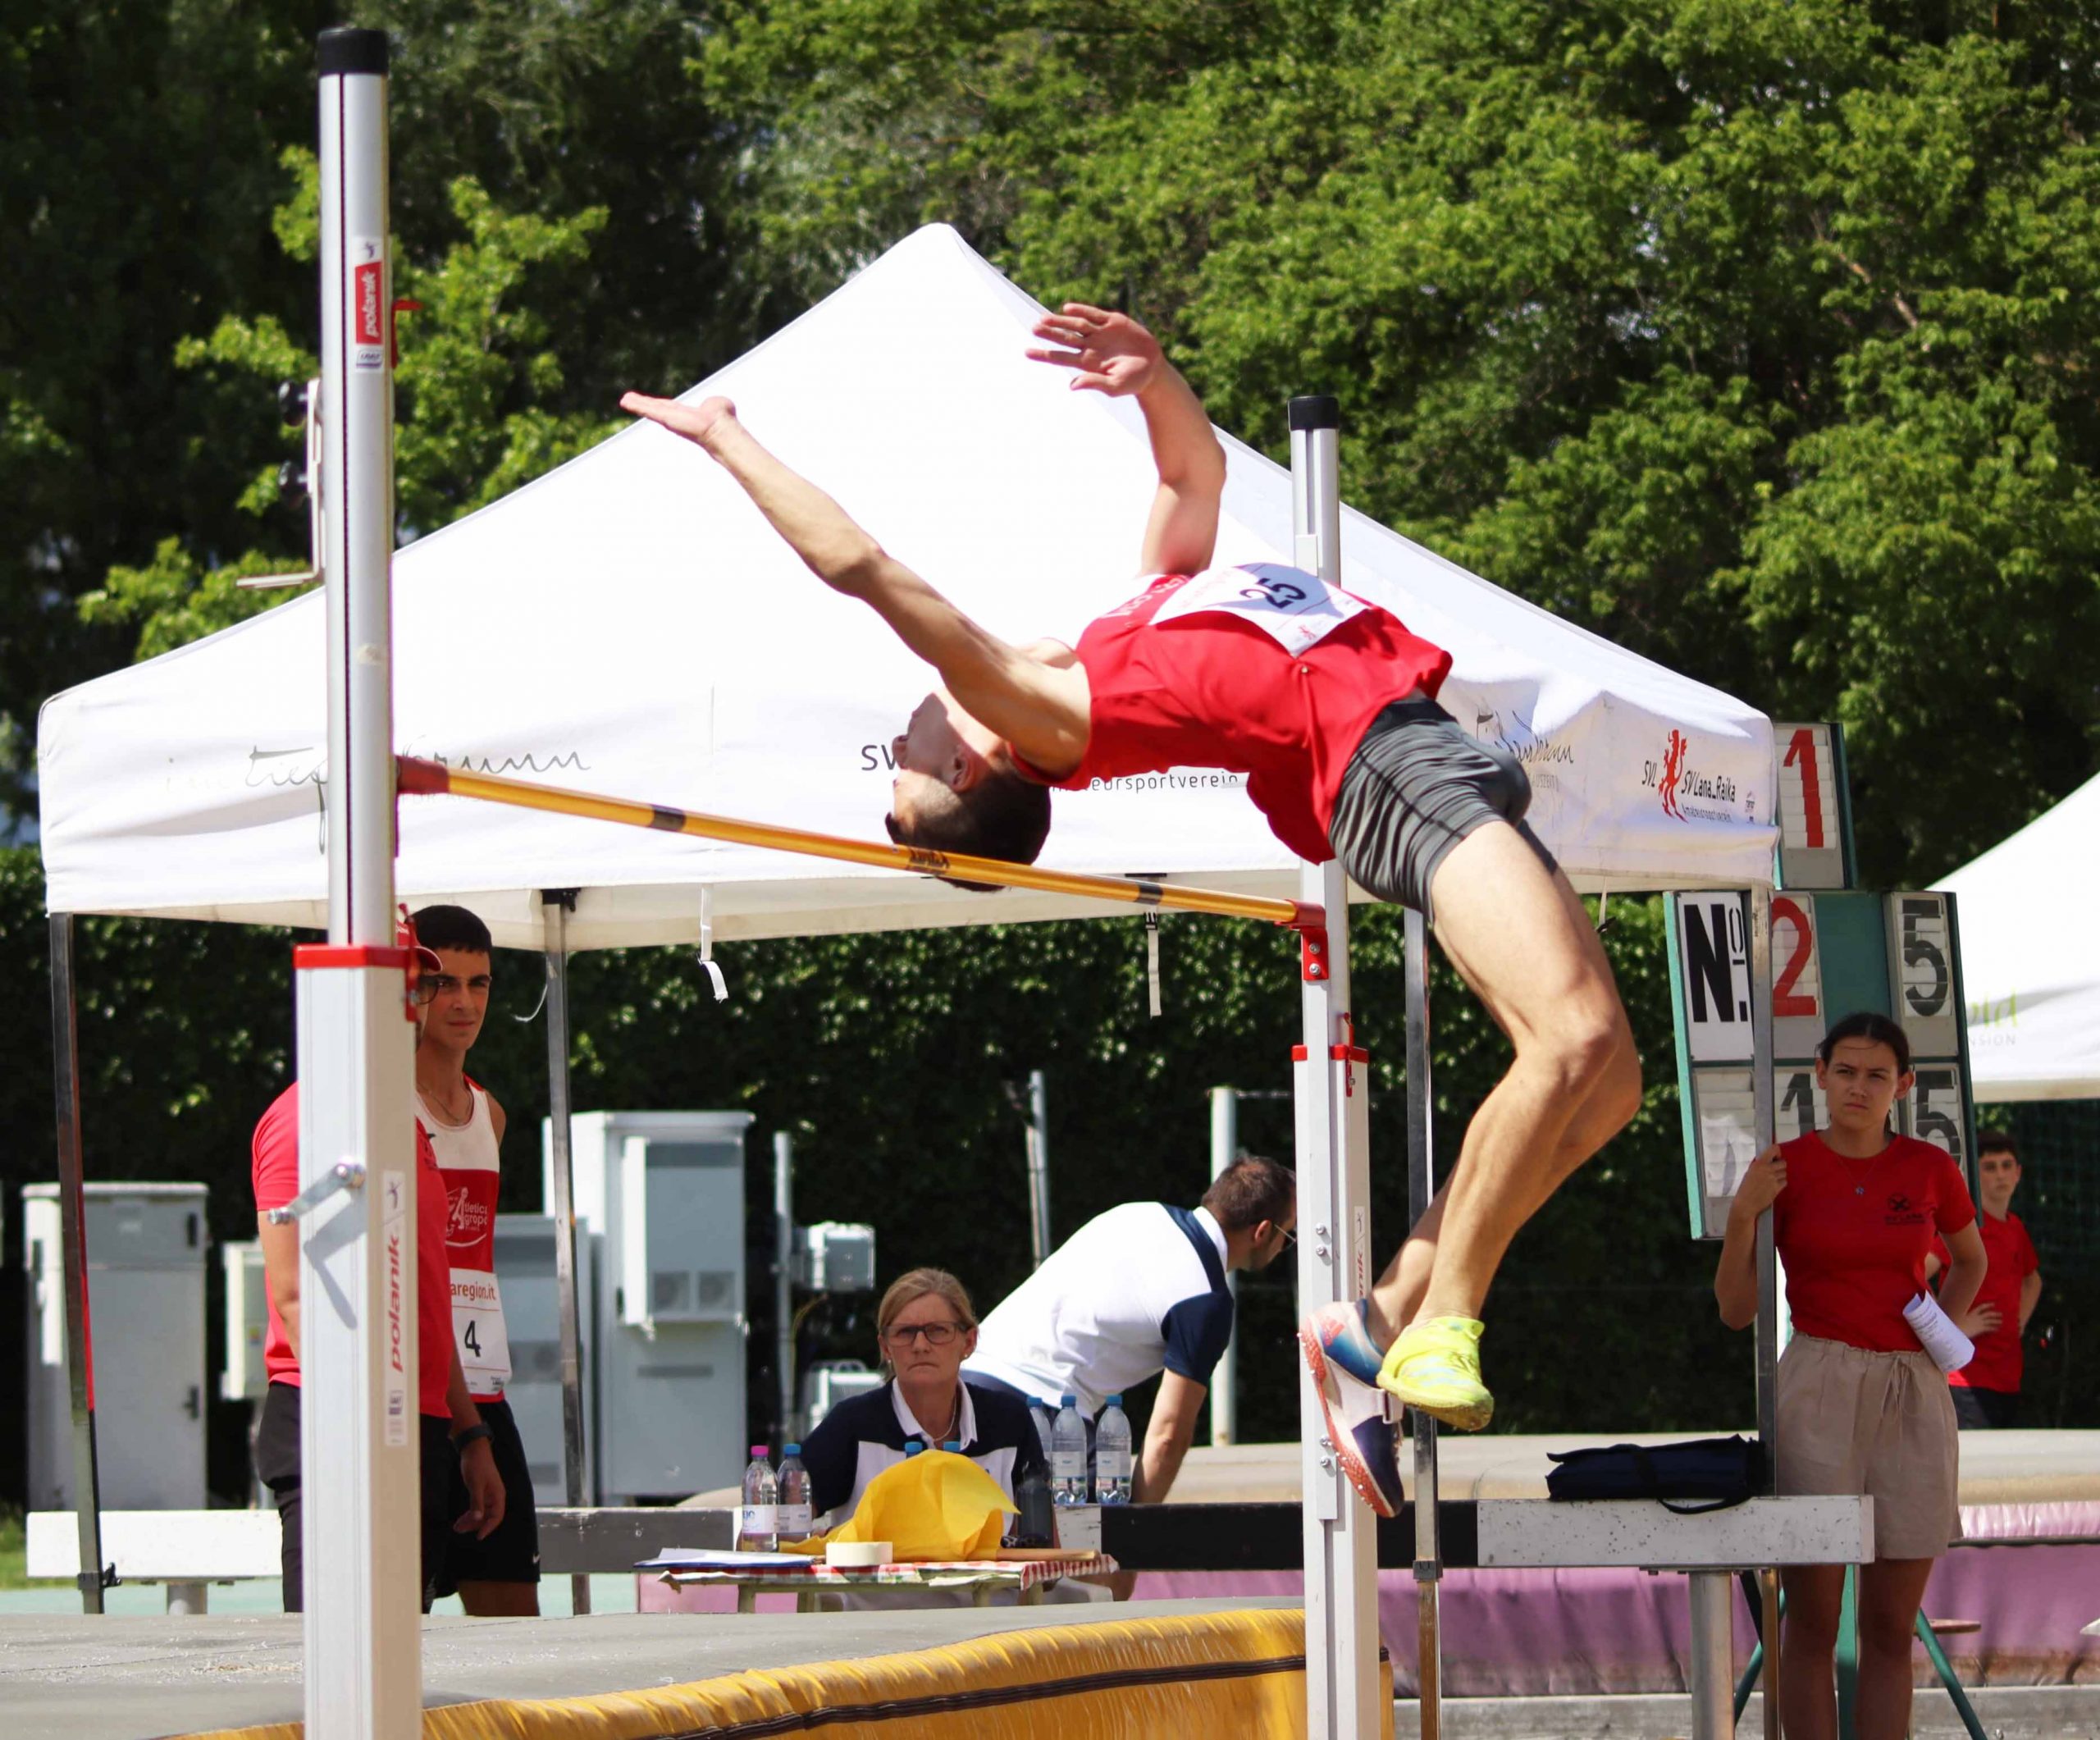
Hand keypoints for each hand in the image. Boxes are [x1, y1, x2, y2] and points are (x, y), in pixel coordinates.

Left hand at [454, 1438, 505, 1539]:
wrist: (473, 1450)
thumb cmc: (476, 1466)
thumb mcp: (475, 1485)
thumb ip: (477, 1502)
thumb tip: (478, 1518)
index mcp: (497, 1495)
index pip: (496, 1517)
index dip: (488, 1528)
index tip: (478, 1536)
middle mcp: (495, 1496)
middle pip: (487, 1517)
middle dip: (474, 1525)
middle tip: (459, 1530)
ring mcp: (488, 1494)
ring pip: (481, 1513)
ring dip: (470, 1521)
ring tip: (457, 1526)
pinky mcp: (481, 1492)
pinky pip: (477, 1507)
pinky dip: (469, 1513)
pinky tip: (461, 1518)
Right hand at [621, 390, 736, 452]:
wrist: (719, 427)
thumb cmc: (723, 420)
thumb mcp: (720, 406)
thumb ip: (718, 404)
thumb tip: (721, 405)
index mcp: (687, 415)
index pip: (670, 408)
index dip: (660, 405)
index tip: (650, 402)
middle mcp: (676, 418)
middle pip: (657, 409)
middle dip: (643, 404)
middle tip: (629, 400)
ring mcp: (670, 419)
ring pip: (651, 410)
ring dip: (637, 404)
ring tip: (624, 400)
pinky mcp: (665, 418)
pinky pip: (648, 410)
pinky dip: (637, 405)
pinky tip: (625, 401)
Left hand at [1026, 304, 1163, 396]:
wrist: (1153, 367)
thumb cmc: (1132, 381)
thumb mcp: (1114, 386)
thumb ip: (1094, 383)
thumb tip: (1072, 385)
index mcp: (1087, 363)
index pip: (1060, 358)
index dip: (1043, 355)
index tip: (1026, 352)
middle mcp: (1090, 346)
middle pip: (1064, 338)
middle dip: (1050, 333)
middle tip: (1034, 328)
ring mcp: (1100, 333)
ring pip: (1076, 324)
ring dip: (1061, 321)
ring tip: (1044, 319)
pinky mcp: (1113, 321)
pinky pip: (1094, 314)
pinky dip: (1081, 310)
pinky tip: (1067, 308)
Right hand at [1728, 1145, 1787, 1221]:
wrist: (1746, 1203)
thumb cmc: (1745, 1188)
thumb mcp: (1750, 1172)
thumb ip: (1760, 1166)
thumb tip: (1769, 1161)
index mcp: (1759, 1163)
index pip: (1774, 1149)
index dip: (1777, 1152)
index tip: (1775, 1157)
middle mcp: (1768, 1169)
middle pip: (1783, 1163)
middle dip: (1780, 1166)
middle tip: (1774, 1171)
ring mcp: (1773, 1179)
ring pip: (1785, 1173)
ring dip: (1780, 1176)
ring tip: (1772, 1180)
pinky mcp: (1777, 1188)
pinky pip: (1785, 1182)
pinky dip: (1781, 1183)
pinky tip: (1774, 1186)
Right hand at [1957, 1302, 2002, 1337]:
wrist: (1956, 1329)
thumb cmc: (1954, 1323)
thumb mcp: (1956, 1316)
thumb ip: (1960, 1315)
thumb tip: (1958, 1312)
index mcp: (1971, 1313)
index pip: (1981, 1307)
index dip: (1988, 1305)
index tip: (1994, 1304)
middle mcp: (1976, 1317)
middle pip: (1988, 1314)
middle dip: (1995, 1314)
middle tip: (2001, 1314)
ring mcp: (1979, 1323)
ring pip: (1990, 1321)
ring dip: (1996, 1321)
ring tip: (2001, 1322)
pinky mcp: (1980, 1329)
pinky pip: (1989, 1328)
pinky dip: (1994, 1329)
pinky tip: (1997, 1330)